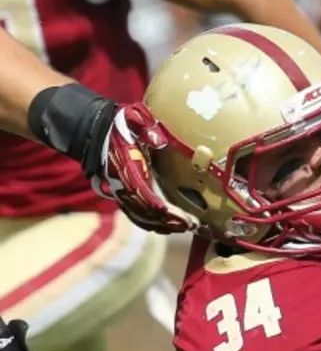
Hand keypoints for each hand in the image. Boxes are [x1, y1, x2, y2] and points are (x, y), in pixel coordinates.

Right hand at [92, 103, 198, 234]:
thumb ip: (147, 131)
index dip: (168, 212)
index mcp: (128, 171)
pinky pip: (136, 216)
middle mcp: (123, 187)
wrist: (95, 134)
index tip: (187, 219)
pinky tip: (169, 226)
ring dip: (164, 225)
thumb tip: (158, 140)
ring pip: (142, 218)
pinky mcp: (122, 197)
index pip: (149, 199)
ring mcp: (121, 194)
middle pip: (148, 214)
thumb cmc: (121, 128)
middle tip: (194, 225)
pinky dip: (153, 223)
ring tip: (187, 227)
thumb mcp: (135, 122)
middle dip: (172, 222)